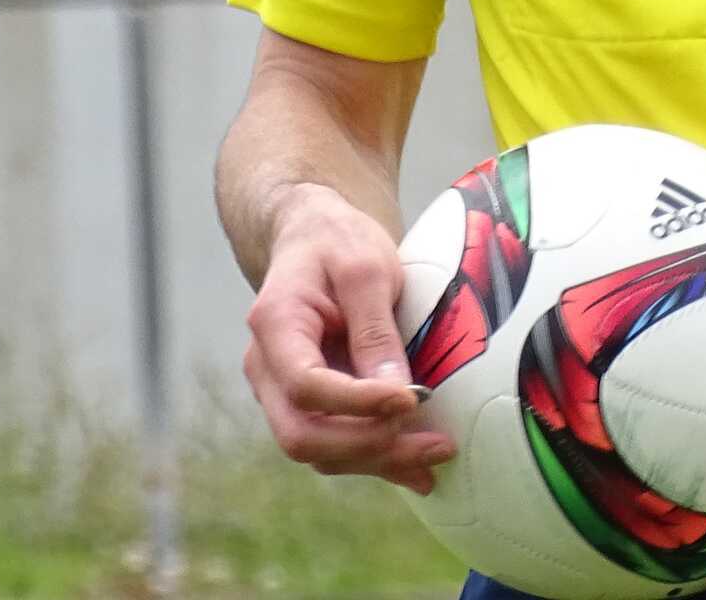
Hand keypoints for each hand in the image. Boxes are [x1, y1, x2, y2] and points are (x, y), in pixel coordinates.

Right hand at [241, 185, 455, 493]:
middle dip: (370, 447)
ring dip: (378, 460)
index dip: (358, 403)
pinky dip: (376, 459)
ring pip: (320, 450)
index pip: (306, 385)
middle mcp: (267, 369)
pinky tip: (419, 470)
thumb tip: (399, 395)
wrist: (314, 236)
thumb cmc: (338, 242)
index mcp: (274, 325)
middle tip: (435, 443)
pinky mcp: (310, 403)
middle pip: (303, 434)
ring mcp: (283, 391)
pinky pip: (335, 443)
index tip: (412, 398)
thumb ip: (376, 331)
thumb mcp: (366, 268)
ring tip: (439, 454)